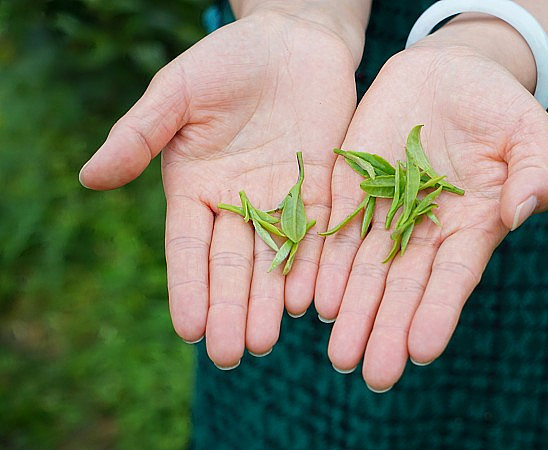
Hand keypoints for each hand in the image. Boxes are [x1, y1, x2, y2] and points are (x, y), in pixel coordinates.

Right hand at [79, 5, 361, 367]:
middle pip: (235, 266)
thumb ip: (139, 134)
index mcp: (197, 189)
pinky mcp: (325, 191)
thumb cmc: (227, 60)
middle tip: (231, 354)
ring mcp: (284, 201)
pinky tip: (314, 301)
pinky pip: (322, 235)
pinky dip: (317, 268)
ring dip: (272, 301)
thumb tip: (89, 179)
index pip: (189, 248)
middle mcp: (239, 205)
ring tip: (268, 339)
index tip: (189, 328)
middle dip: (232, 310)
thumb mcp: (177, 92)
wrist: (294, 41)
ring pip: (278, 261)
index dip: (189, 287)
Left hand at [315, 43, 547, 390]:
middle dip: (387, 328)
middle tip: (372, 373)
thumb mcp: (529, 132)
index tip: (423, 349)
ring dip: (351, 311)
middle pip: (403, 286)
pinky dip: (322, 264)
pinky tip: (310, 299)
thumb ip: (535, 173)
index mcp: (471, 225)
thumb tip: (521, 213)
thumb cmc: (498, 105)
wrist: (449, 72)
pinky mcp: (352, 188)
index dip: (438, 311)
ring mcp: (385, 211)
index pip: (453, 276)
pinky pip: (334, 230)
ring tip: (338, 354)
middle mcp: (425, 230)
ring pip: (363, 269)